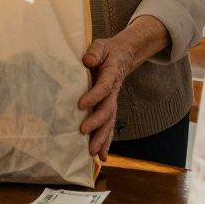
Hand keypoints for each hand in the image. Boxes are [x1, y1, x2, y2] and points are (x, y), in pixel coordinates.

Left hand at [77, 37, 135, 160]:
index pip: (103, 88)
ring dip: (102, 138)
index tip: (81, 105)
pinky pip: (108, 126)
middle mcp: (113, 91)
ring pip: (109, 122)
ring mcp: (112, 101)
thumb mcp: (101, 46)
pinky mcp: (109, 107)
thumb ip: (95, 52)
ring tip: (93, 153)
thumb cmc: (107, 51)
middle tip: (83, 132)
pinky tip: (101, 157)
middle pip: (108, 110)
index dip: (94, 96)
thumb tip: (87, 60)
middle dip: (97, 123)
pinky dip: (106, 142)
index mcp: (111, 75)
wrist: (123, 56)